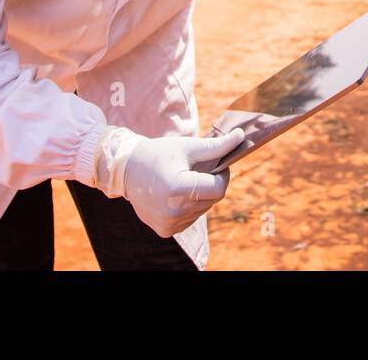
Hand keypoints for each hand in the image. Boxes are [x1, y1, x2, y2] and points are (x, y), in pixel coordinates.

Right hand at [121, 129, 245, 237]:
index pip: (219, 189)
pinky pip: (190, 219)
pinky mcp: (165, 230)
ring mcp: (168, 224)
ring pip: (202, 210)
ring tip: (184, 181)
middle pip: (212, 200)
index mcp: (178, 189)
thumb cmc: (159, 154)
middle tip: (198, 170)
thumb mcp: (187, 147)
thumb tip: (242, 135)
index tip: (218, 165)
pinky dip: (189, 207)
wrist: (125, 170)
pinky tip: (175, 195)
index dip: (223, 175)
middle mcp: (173, 211)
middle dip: (211, 184)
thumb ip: (216, 146)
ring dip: (201, 196)